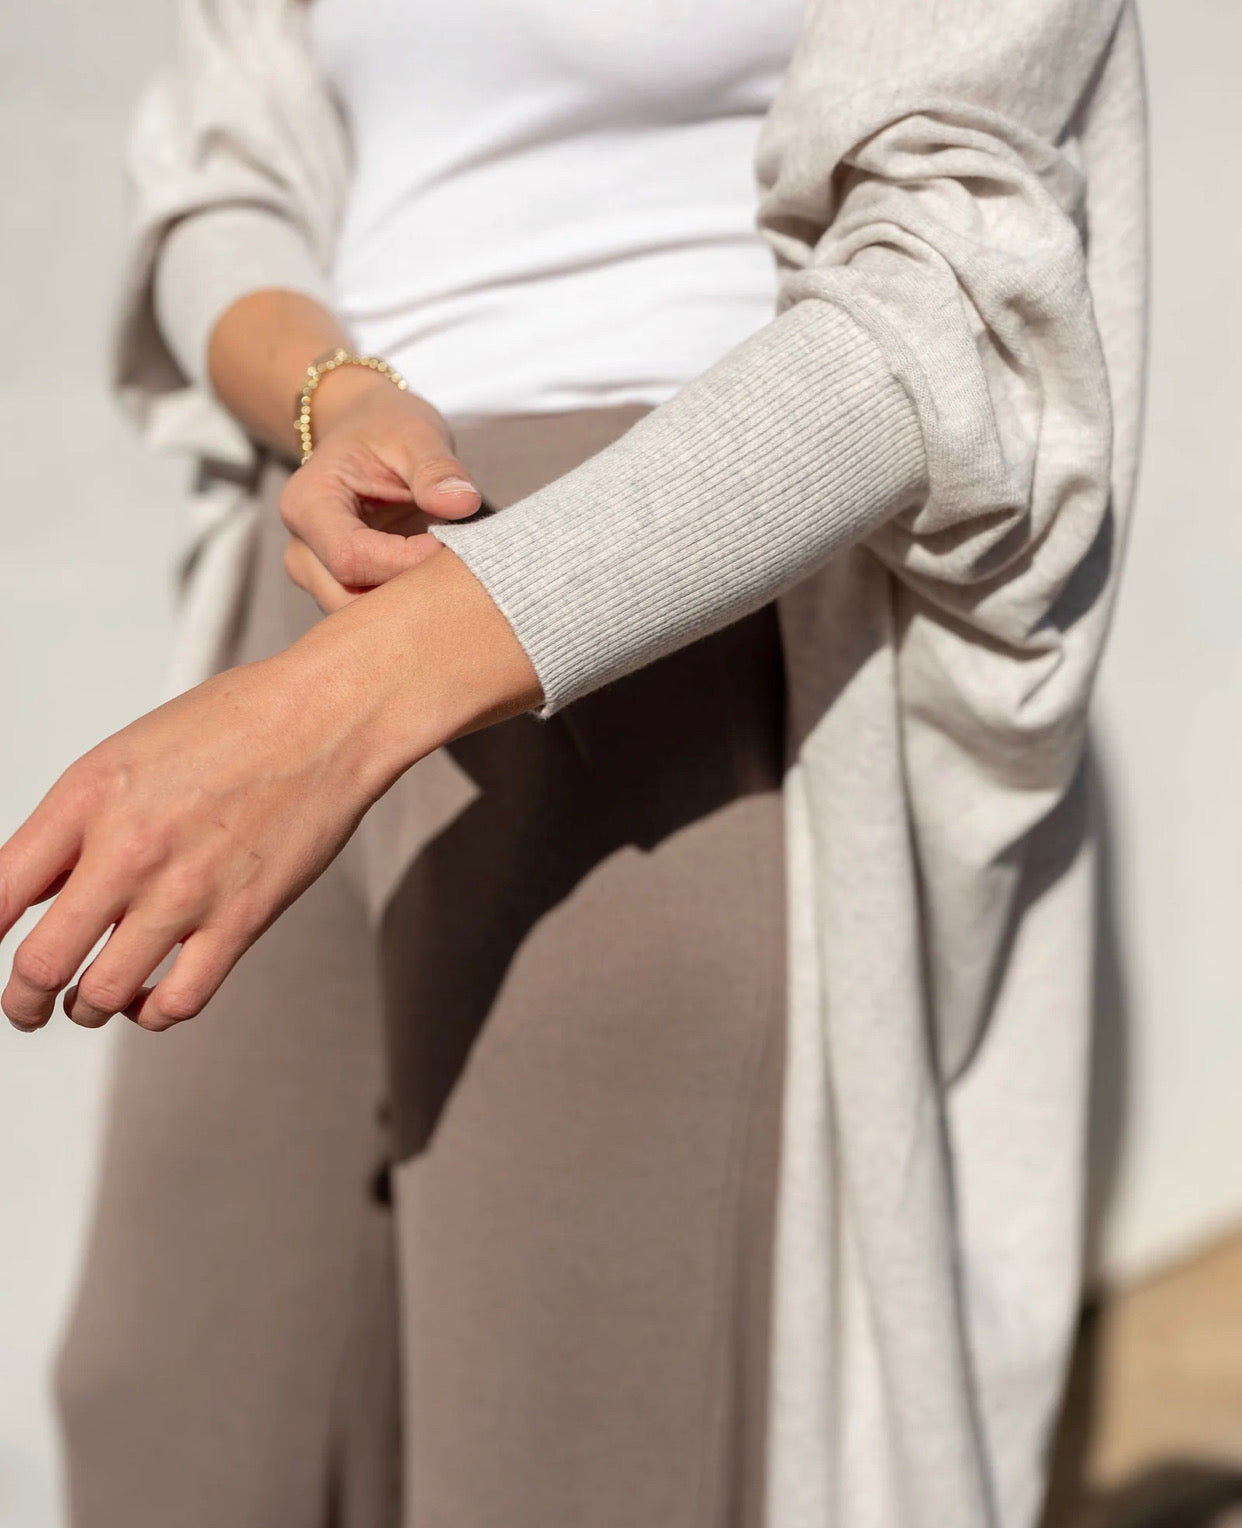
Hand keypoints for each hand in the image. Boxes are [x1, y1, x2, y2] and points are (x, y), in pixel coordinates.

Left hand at [0, 549, 540, 1033]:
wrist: (325, 719)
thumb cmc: (234, 724)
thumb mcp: (125, 755)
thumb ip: (73, 825)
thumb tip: (31, 890)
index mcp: (88, 797)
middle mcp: (129, 848)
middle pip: (40, 964)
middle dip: (22, 1000)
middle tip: (26, 1003)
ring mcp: (185, 891)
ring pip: (101, 996)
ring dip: (85, 1008)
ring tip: (89, 1000)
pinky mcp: (240, 921)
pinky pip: (177, 1002)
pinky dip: (152, 1014)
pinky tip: (150, 999)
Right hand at [280, 366, 482, 612]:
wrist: (366, 431)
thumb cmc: (386, 429)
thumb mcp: (415, 434)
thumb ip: (437, 469)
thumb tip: (461, 502)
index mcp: (307, 504)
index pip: (350, 557)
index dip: (404, 562)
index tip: (451, 545)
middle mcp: (301, 548)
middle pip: (348, 598)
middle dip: (407, 594)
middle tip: (457, 569)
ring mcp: (316, 575)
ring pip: (360, 617)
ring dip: (409, 605)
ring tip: (447, 574)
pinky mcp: (340, 589)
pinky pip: (372, 615)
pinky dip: (408, 606)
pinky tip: (436, 583)